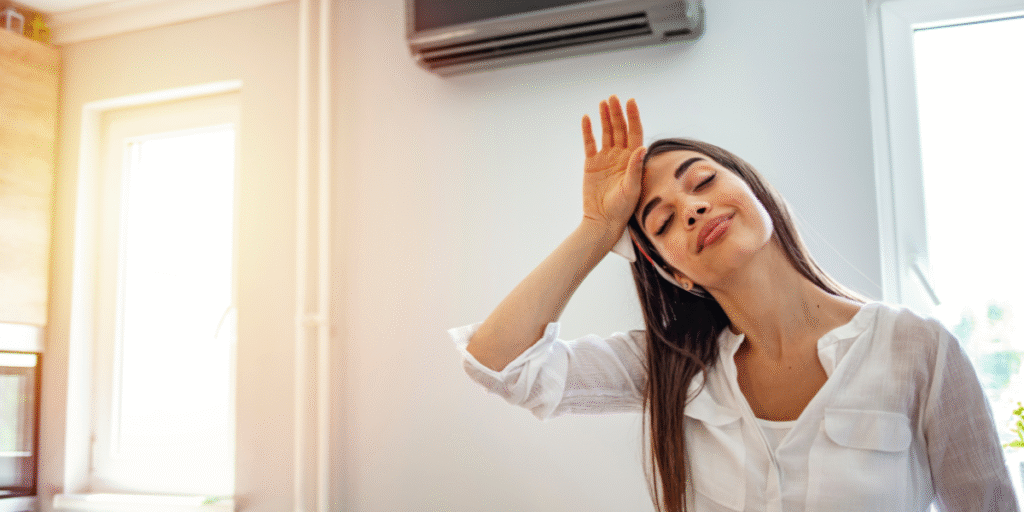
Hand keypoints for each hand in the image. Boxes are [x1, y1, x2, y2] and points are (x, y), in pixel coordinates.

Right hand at [581, 95, 645, 231]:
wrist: (602, 220)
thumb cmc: (622, 208)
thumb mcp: (631, 189)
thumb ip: (635, 168)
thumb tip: (642, 147)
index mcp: (633, 160)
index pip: (634, 133)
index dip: (633, 116)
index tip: (630, 101)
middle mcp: (620, 156)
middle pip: (620, 129)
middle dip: (617, 113)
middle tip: (613, 98)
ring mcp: (605, 158)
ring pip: (606, 132)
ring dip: (605, 117)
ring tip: (603, 102)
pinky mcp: (591, 163)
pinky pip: (590, 143)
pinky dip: (588, 131)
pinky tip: (587, 118)